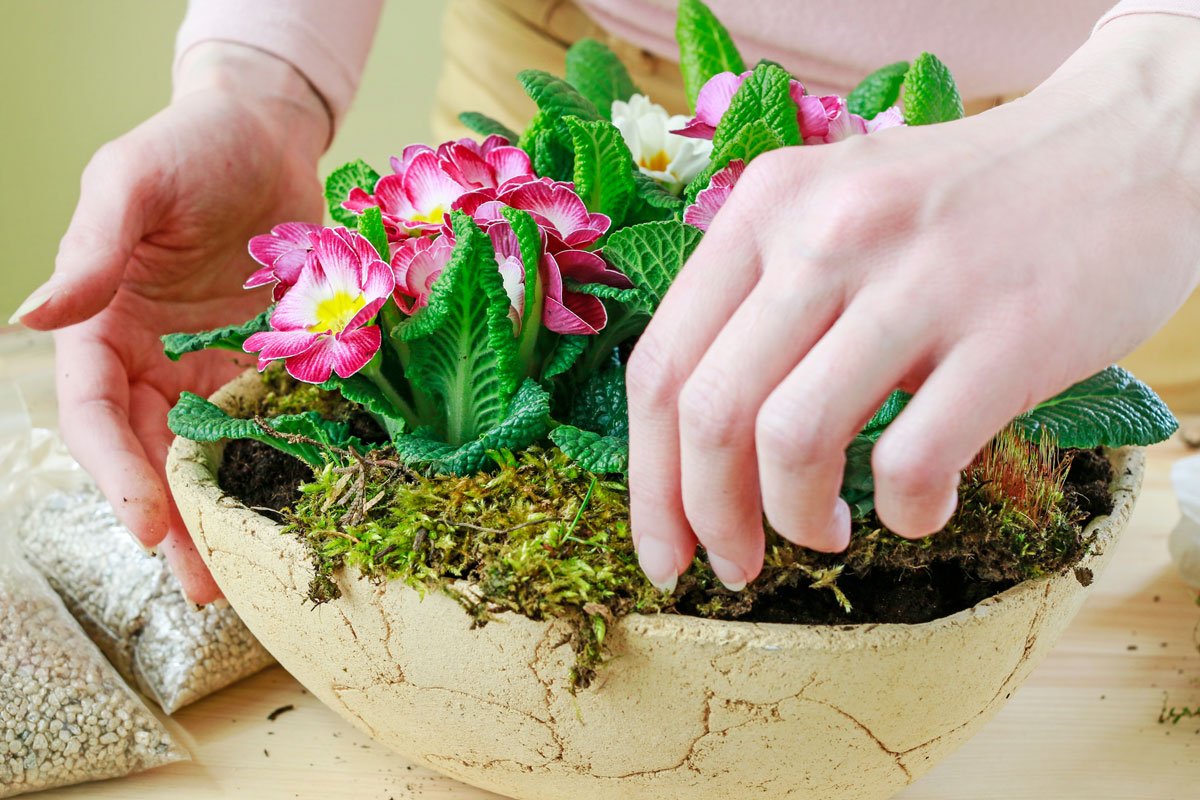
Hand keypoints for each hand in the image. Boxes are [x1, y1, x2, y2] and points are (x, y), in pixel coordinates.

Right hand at [14, 43, 327, 602]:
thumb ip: (92, 251)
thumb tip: (27, 318)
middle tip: (206, 586)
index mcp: (106, 326)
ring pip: (214, 452)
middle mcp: (156, 357)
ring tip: (254, 574)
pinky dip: (284, 464)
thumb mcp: (131, 183)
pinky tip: (307, 506)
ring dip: (229, 511)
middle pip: (156, 453)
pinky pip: (274, 420)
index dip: (115, 473)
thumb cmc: (189, 145)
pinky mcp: (273, 359)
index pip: (97, 413)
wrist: (269, 132)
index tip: (147, 526)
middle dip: (177, 520)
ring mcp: (216, 364)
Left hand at [627, 16, 1199, 590]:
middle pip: (711, 415)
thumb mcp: (834, 208)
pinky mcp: (1006, 333)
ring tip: (829, 530)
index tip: (664, 550)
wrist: (1127, 149)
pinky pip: (912, 463)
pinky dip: (904, 514)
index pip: (660, 366)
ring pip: (792, 442)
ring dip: (796, 521)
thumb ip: (758, 297)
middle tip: (735, 566)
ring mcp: (915, 281)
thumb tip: (695, 443)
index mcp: (764, 207)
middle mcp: (824, 234)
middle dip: (707, 520)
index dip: (650, 482)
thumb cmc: (960, 206)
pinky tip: (921, 507)